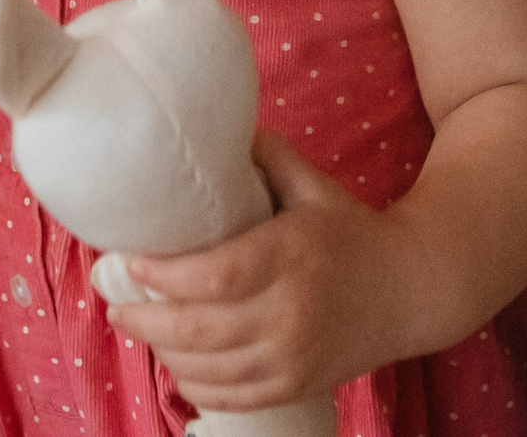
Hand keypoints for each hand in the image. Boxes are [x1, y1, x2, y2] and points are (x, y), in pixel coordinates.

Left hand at [106, 130, 417, 411]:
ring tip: (138, 327)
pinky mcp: (296, 385)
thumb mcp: (312, 185)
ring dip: (162, 352)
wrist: (412, 289)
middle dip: (144, 320)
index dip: (165, 275)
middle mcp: (291, 313)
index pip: (217, 276)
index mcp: (291, 255)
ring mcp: (294, 357)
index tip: (129, 261)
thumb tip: (207, 128)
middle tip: (114, 303)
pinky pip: (230, 398)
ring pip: (208, 370)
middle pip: (200, 330)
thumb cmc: (350, 230)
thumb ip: (264, 155)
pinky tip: (175, 362)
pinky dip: (194, 385)